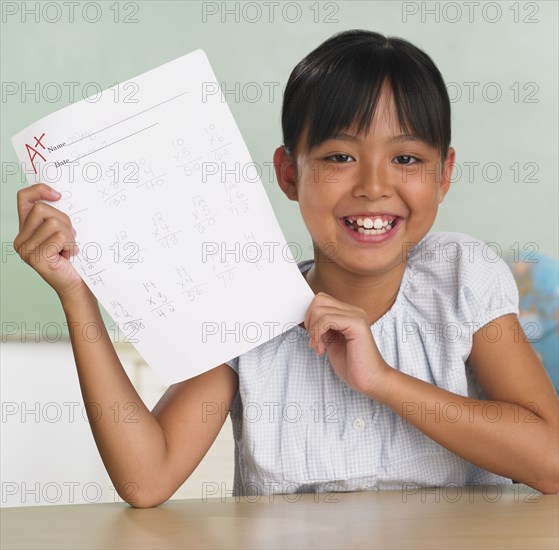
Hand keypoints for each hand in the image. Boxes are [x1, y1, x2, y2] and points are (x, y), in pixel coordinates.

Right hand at [14, 183, 90, 302]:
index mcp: (25, 231)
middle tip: (70, 238)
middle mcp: (20, 240)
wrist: (75, 285)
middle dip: (64, 221)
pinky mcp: (36, 258)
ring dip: (69, 236)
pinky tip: (68, 257)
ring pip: (54, 223)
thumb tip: (59, 196)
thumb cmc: (71, 259)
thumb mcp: (62, 233)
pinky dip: (70, 246)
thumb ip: (55, 218)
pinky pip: (59, 237)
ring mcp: (26, 250)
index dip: (39, 190)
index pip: (24, 199)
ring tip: (68, 250)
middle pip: (42, 209)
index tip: (58, 195)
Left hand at [303, 292, 390, 396]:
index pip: (321, 300)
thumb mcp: (332, 342)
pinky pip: (326, 319)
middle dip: (310, 321)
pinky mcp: (356, 324)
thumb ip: (323, 328)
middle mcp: (354, 311)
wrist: (371, 381)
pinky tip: (322, 349)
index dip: (311, 317)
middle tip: (315, 341)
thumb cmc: (353, 366)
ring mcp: (356, 316)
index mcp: (349, 314)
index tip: (313, 338)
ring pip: (319, 309)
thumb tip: (308, 319)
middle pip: (319, 300)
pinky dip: (318, 334)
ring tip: (320, 347)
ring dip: (313, 331)